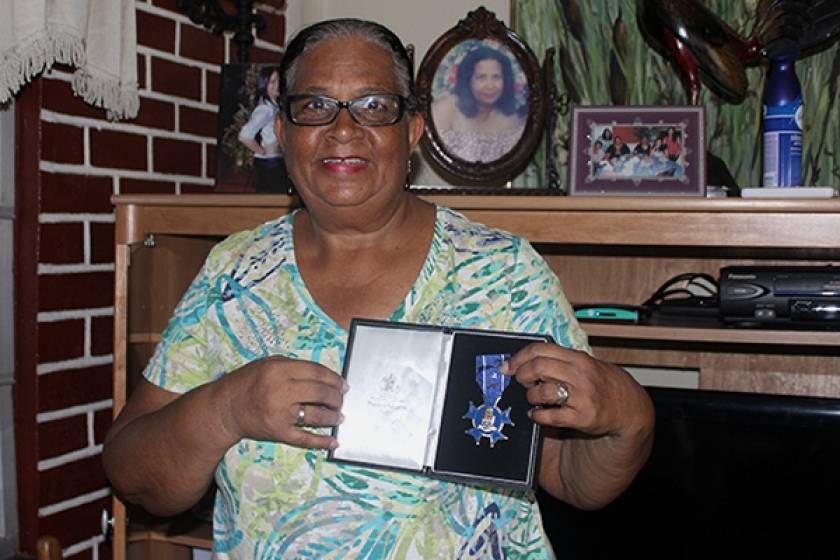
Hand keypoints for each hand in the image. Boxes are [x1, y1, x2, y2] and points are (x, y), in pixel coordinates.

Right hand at [216, 355, 345, 449]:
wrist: (224, 409)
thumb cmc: (246, 383)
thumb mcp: (266, 364)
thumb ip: (292, 366)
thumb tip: (322, 375)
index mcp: (278, 370)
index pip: (316, 372)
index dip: (334, 378)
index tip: (343, 384)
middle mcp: (280, 391)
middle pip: (320, 392)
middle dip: (336, 397)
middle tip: (341, 400)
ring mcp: (280, 413)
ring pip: (316, 415)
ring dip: (333, 417)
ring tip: (339, 416)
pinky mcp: (278, 432)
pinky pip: (304, 438)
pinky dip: (321, 441)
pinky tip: (333, 441)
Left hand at [504, 343, 650, 437]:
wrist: (627, 406)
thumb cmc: (600, 383)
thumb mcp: (583, 364)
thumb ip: (558, 361)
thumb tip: (523, 362)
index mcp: (577, 358)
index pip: (541, 349)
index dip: (519, 358)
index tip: (507, 367)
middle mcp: (580, 375)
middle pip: (538, 367)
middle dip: (522, 375)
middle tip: (520, 382)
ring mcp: (582, 396)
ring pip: (544, 391)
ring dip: (531, 396)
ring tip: (532, 398)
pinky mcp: (583, 418)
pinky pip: (552, 416)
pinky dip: (538, 416)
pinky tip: (537, 415)